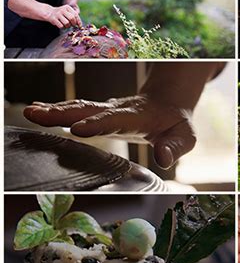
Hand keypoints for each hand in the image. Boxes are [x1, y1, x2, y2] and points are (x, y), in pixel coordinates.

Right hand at [23, 95, 195, 168]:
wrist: (169, 103)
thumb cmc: (177, 123)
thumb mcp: (186, 136)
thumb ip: (175, 147)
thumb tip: (164, 160)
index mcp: (138, 117)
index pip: (116, 120)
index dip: (98, 124)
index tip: (78, 130)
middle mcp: (119, 110)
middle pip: (89, 110)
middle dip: (64, 113)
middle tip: (37, 115)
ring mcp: (108, 110)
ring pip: (80, 108)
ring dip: (54, 110)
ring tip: (30, 112)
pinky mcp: (101, 112)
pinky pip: (78, 109)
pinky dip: (57, 110)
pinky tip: (37, 111)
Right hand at [45, 4, 81, 28]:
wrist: (49, 12)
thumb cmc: (61, 14)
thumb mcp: (67, 12)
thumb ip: (74, 16)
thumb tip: (80, 25)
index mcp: (67, 7)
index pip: (75, 15)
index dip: (79, 21)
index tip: (80, 26)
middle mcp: (62, 9)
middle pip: (72, 18)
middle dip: (73, 24)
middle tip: (72, 25)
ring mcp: (57, 14)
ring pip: (67, 23)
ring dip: (68, 26)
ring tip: (66, 25)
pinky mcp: (53, 19)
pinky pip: (61, 26)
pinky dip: (63, 28)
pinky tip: (62, 26)